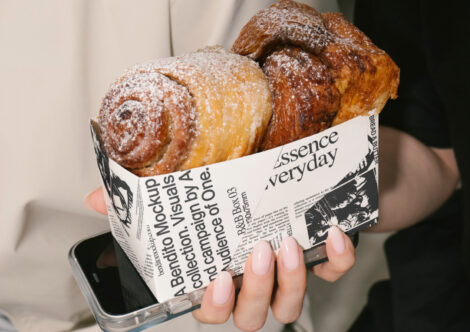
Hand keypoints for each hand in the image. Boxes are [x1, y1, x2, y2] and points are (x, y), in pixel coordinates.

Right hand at [84, 188, 354, 330]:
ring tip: (289, 247)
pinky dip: (337, 260)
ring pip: (290, 305)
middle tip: (258, 252)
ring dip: (291, 283)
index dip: (213, 305)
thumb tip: (97, 197)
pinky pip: (333, 273)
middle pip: (251, 316)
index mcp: (223, 274)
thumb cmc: (232, 196)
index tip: (217, 278)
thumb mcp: (184, 193)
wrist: (285, 177)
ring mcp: (290, 273)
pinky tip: (332, 233)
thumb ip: (140, 201)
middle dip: (256, 291)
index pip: (210, 310)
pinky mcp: (322, 258)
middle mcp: (254, 281)